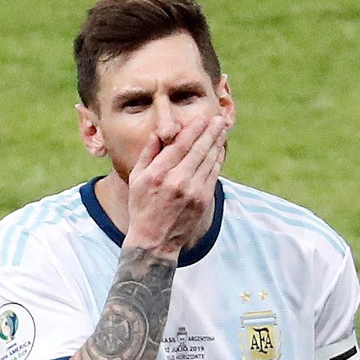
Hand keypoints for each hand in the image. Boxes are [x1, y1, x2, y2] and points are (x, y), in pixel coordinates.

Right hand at [123, 115, 226, 255]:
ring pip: (209, 161)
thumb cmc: (142, 206)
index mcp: (158, 174)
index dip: (194, 130)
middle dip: (210, 132)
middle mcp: (176, 181)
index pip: (180, 145)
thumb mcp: (137, 179)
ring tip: (222, 130)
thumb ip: (148, 154)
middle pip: (198, 150)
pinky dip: (217, 160)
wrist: (155, 240)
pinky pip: (213, 174)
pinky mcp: (203, 200)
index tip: (202, 119)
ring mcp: (192, 191)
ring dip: (217, 143)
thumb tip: (160, 132)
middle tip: (218, 119)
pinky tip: (219, 150)